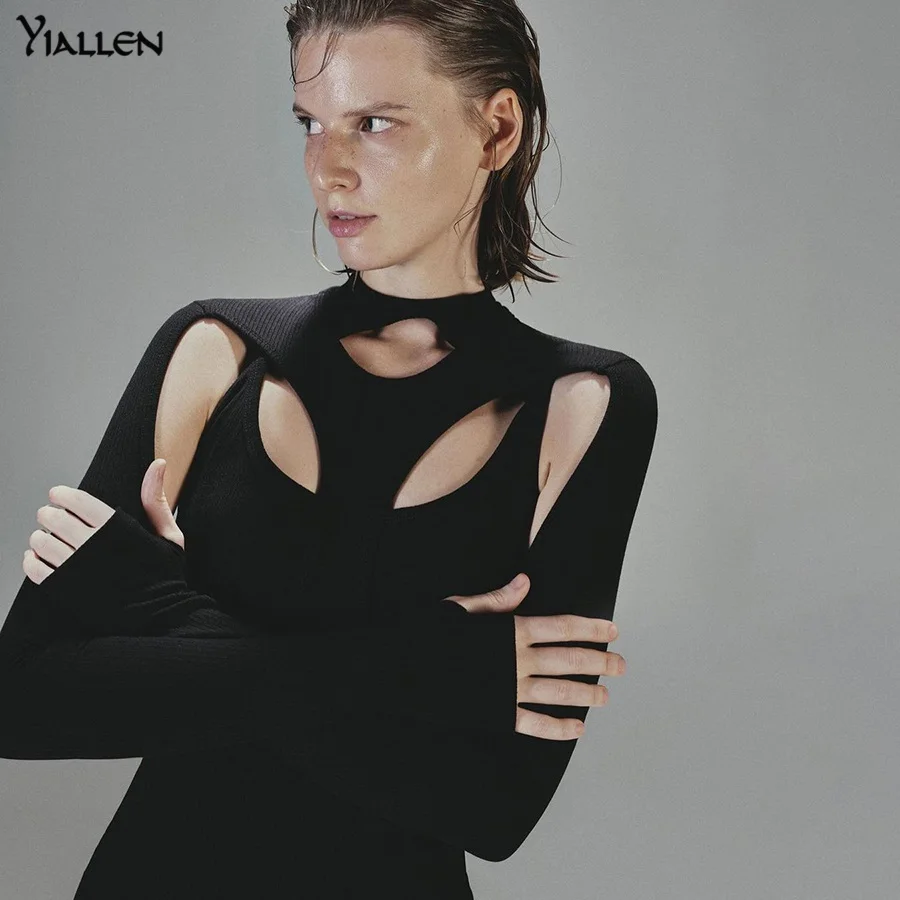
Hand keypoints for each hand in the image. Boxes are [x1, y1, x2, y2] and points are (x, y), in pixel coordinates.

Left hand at [23, 458, 182, 584]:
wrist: (161, 616)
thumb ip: (156, 500)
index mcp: (117, 528)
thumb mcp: (169, 536)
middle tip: (52, 518)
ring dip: (39, 537)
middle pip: (53, 518)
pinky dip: (31, 561)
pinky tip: (39, 559)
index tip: (59, 496)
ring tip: (46, 539)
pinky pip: (35, 569)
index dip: (61, 494)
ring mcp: (78, 568)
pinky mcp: (66, 589)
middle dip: (48, 514)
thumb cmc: (165, 576)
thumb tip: (158, 463)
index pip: (75, 499)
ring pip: (40, 542)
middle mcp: (94, 545)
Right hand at [443, 574, 624, 740]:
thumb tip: (526, 582)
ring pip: (558, 692)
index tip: (612, 631)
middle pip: (569, 660)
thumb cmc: (427, 635)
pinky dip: (558, 728)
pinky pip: (535, 724)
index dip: (590, 628)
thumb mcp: (460, 607)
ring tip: (606, 696)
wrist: (401, 671)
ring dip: (586, 694)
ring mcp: (509, 689)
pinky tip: (576, 729)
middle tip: (621, 665)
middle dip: (599, 661)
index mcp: (510, 631)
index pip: (562, 627)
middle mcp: (516, 661)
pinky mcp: (498, 714)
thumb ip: (497, 599)